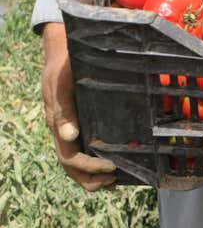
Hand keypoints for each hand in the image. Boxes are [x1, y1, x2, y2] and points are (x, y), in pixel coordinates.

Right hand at [42, 22, 116, 190]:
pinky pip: (82, 147)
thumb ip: (64, 110)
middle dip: (90, 177)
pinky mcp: (77, 121)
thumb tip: (70, 136)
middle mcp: (62, 130)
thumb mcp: (62, 84)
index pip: (70, 157)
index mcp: (57, 125)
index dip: (89, 166)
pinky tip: (111, 164)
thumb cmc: (63, 67)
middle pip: (71, 165)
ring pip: (75, 160)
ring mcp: (68, 127)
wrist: (61, 52)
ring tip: (113, 181)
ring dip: (91, 175)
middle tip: (113, 181)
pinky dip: (93, 161)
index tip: (111, 167)